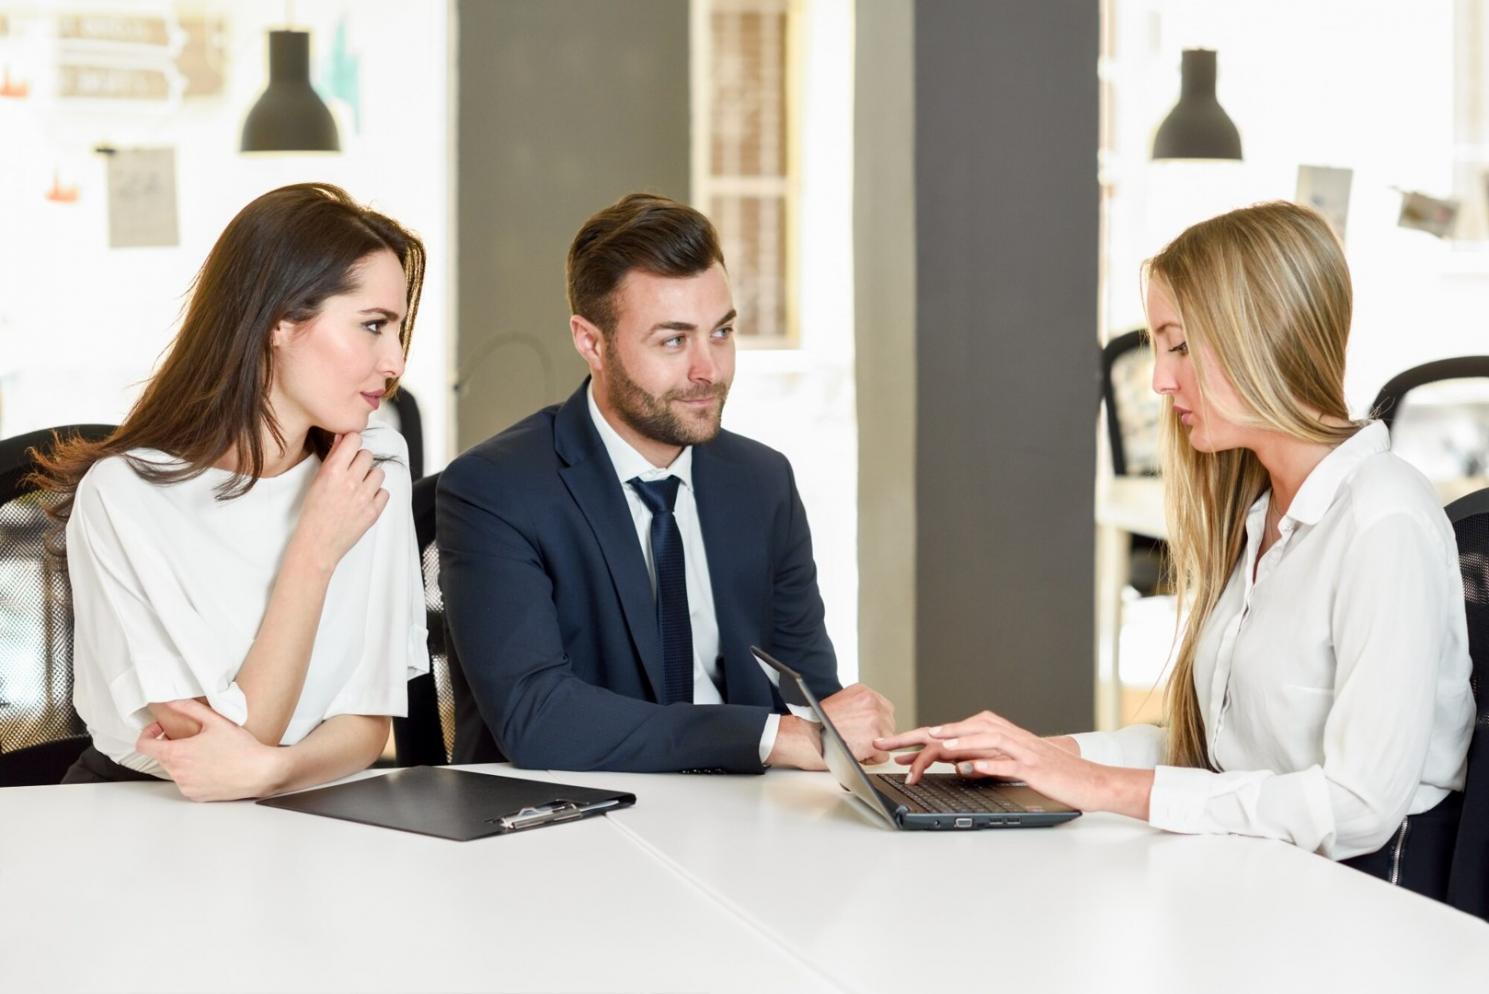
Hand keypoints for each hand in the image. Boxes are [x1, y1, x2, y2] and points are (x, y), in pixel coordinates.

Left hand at [134, 700, 285, 801]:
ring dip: (183, 759)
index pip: (143, 746)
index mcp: (178, 754)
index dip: (148, 734)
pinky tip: (211, 766)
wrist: (260, 772)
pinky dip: (193, 773)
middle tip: (191, 737)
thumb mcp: (216, 721)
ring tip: (206, 752)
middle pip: (160, 756)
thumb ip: (189, 708)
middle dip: (171, 745)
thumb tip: (171, 701)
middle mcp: (178, 773)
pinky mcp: (195, 795)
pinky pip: (186, 782)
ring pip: (174, 769)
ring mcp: (186, 786)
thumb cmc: (241, 749)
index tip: (161, 729)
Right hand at [288, 432, 388, 571]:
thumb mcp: (316, 481)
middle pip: (368, 455)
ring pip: (379, 473)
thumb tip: (342, 438)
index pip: (354, 439)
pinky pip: (385, 492)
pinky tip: (365, 500)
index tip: (350, 448)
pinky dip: (377, 495)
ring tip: (359, 487)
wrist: (316, 543)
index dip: (353, 442)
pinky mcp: (374, 511)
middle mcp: (350, 482)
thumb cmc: (312, 513)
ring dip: (371, 477)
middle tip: (352, 472)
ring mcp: (364, 497)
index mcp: (333, 471)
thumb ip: (332, 458)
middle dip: (360, 461)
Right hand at [819, 683, 895, 764]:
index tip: (863, 730)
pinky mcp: (873, 741)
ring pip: (887, 741)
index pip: (884, 709)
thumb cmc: (814, 724)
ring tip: (853, 747)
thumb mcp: (840, 704)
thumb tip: (871, 720)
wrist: (800, 736)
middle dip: (876, 735)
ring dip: (873, 748)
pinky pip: (883, 756)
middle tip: (855, 740)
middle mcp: (872, 703)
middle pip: (889, 724)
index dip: (875, 723)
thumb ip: (859, 708)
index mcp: (863, 692)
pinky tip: (855, 755)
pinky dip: (870, 760)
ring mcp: (874, 721)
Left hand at [874, 710, 1152, 818]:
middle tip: (893, 743)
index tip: (891, 746)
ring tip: (931, 746)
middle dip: (923, 736)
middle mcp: (1006, 736)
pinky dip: (988, 764)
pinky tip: (971, 768)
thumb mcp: (1009, 764)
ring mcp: (1020, 750)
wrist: (1089, 781)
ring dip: (956, 743)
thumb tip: (953, 764)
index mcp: (997, 734)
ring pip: (982, 740)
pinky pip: (1007, 763)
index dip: (919, 737)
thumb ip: (982, 759)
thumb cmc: (1049, 774)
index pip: (951, 731)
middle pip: (959, 730)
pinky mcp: (1034, 767)